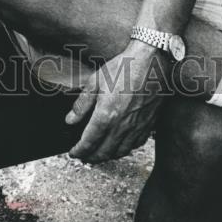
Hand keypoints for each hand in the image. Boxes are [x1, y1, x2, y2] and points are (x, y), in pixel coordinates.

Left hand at [65, 48, 167, 163]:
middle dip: (91, 157)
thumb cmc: (123, 68)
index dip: (79, 150)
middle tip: (83, 157)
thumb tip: (70, 120)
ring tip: (98, 154)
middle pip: (104, 152)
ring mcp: (137, 128)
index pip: (89, 142)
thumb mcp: (95, 81)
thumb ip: (82, 104)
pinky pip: (134, 146)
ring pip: (120, 152)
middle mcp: (122, 126)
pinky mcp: (148, 125)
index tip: (73, 153)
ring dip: (107, 156)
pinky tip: (119, 146)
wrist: (151, 63)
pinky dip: (124, 150)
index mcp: (106, 115)